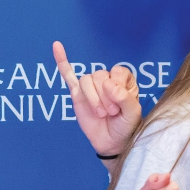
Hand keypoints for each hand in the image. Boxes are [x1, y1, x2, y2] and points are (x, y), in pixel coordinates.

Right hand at [53, 41, 142, 174]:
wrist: (113, 142)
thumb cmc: (126, 126)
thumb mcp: (133, 114)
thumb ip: (125, 98)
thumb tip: (109, 85)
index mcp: (124, 81)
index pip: (117, 72)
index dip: (117, 87)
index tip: (119, 104)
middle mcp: (107, 80)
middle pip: (99, 76)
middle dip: (104, 96)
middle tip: (111, 112)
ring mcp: (91, 87)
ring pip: (86, 80)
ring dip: (92, 98)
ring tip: (100, 113)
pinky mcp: (77, 94)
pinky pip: (68, 74)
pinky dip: (62, 61)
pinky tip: (57, 46)